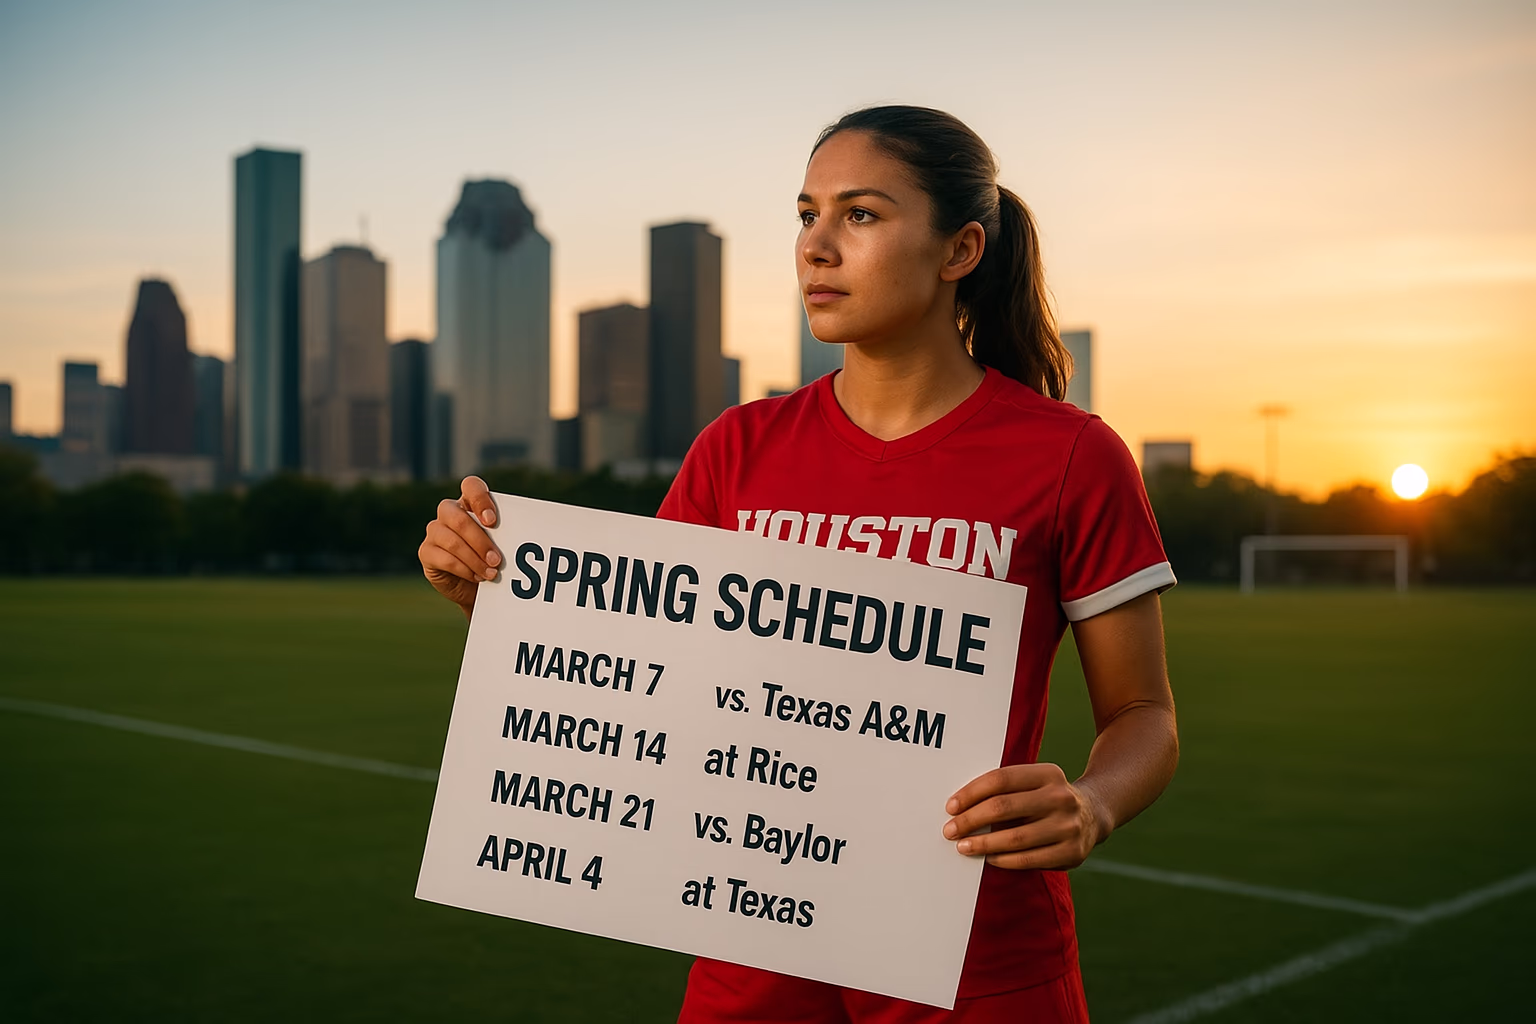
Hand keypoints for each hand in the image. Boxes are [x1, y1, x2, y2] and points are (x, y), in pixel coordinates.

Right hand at [418, 476, 501, 617]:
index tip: (492, 522)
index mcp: (470, 502)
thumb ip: (507, 533)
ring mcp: (435, 531)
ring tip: (491, 573)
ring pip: (452, 541)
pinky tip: (477, 577)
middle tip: (497, 560)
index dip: (480, 500)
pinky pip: (444, 559)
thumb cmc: (492, 559)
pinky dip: (464, 569)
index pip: (471, 486)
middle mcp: (449, 512)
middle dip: (481, 541)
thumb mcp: (502, 543)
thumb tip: (525, 536)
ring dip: (475, 559)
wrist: (476, 587)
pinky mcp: (426, 552)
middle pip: (459, 518)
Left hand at [942, 763, 1105, 869]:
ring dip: (983, 844)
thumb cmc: (1046, 798)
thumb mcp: (1034, 783)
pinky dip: (1003, 860)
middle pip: (1003, 807)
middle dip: (970, 820)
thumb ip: (1005, 789)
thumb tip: (959, 807)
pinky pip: (1029, 860)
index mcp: (1048, 774)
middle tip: (950, 830)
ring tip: (963, 846)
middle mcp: (1061, 797)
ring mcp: (1069, 826)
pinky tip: (988, 858)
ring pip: (1014, 838)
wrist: (1092, 815)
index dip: (971, 793)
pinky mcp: (1072, 852)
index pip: (1000, 779)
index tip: (950, 806)